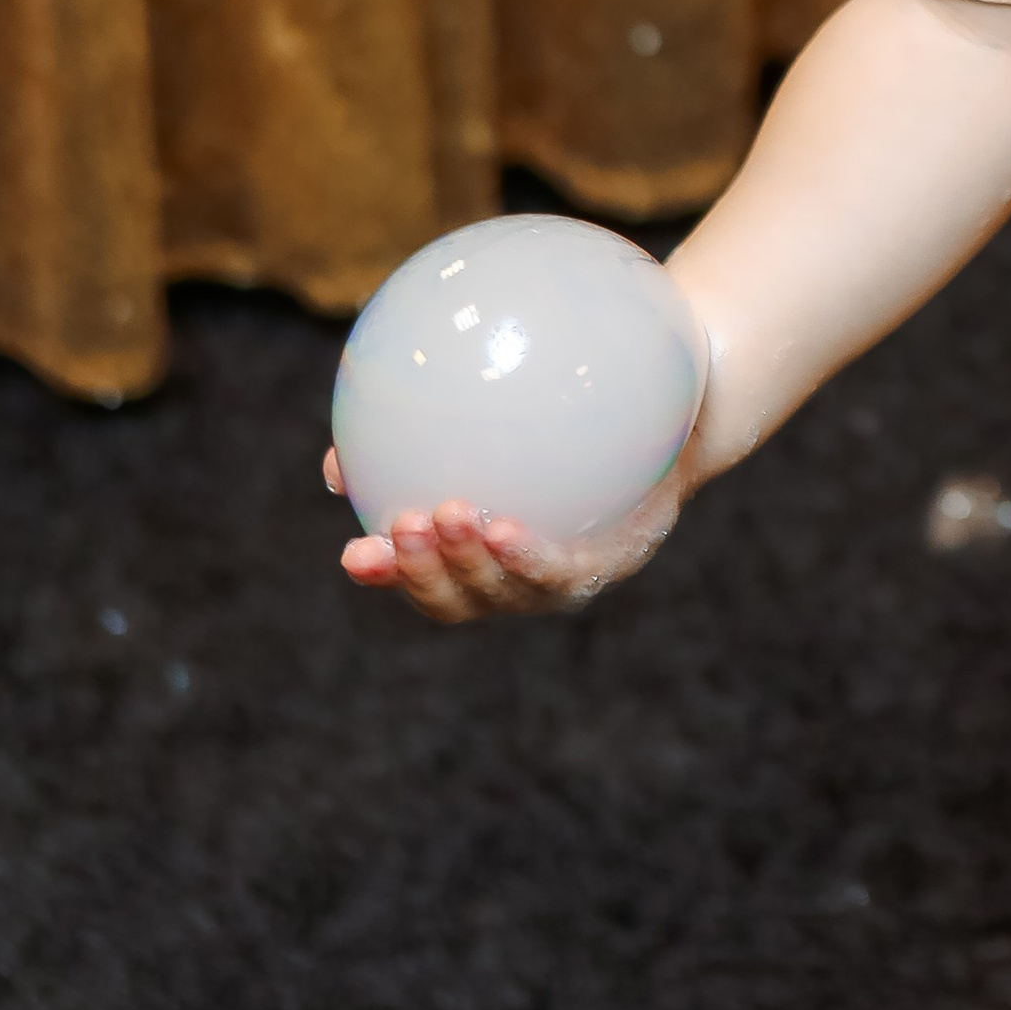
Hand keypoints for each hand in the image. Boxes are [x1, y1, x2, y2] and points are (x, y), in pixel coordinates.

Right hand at [327, 442, 682, 620]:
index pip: (422, 576)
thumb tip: (339, 453)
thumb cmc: (570, 407)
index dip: (387, 575)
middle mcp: (516, 579)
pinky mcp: (610, 566)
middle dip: (420, 574)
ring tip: (444, 514)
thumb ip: (421, 425)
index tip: (351, 552)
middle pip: (457, 602)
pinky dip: (524, 555)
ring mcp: (563, 579)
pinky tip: (499, 525)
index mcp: (481, 552)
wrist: (671, 410)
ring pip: (504, 592)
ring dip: (466, 561)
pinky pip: (561, 567)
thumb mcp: (497, 409)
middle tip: (396, 528)